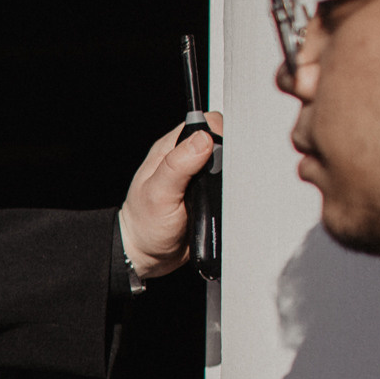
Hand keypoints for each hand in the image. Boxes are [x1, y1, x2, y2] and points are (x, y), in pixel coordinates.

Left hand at [118, 114, 220, 277]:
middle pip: (223, 141)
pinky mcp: (211, 193)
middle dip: (230, 155)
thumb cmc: (146, 225)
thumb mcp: (158, 193)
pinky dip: (234, 190)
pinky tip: (225, 201)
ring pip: (230, 163)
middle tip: (219, 180)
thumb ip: (178, 166)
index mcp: (172, 149)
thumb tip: (202, 140)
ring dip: (233, 175)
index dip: (220, 132)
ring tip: (221, 193)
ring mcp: (200, 176)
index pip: (205, 124)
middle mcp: (187, 158)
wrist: (148, 255)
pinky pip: (231, 184)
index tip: (223, 153)